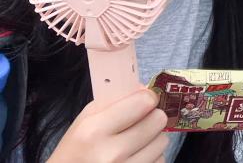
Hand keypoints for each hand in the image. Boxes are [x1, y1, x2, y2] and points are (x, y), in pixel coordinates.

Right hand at [47, 88, 167, 162]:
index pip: (143, 102)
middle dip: (151, 118)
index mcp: (95, 131)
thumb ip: (115, 100)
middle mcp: (112, 154)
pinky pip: (160, 160)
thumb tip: (147, 89)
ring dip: (152, 140)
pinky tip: (134, 158)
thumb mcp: (85, 120)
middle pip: (158, 120)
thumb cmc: (77, 149)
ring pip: (163, 141)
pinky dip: (151, 157)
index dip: (147, 98)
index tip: (144, 101)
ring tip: (133, 144)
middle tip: (138, 123)